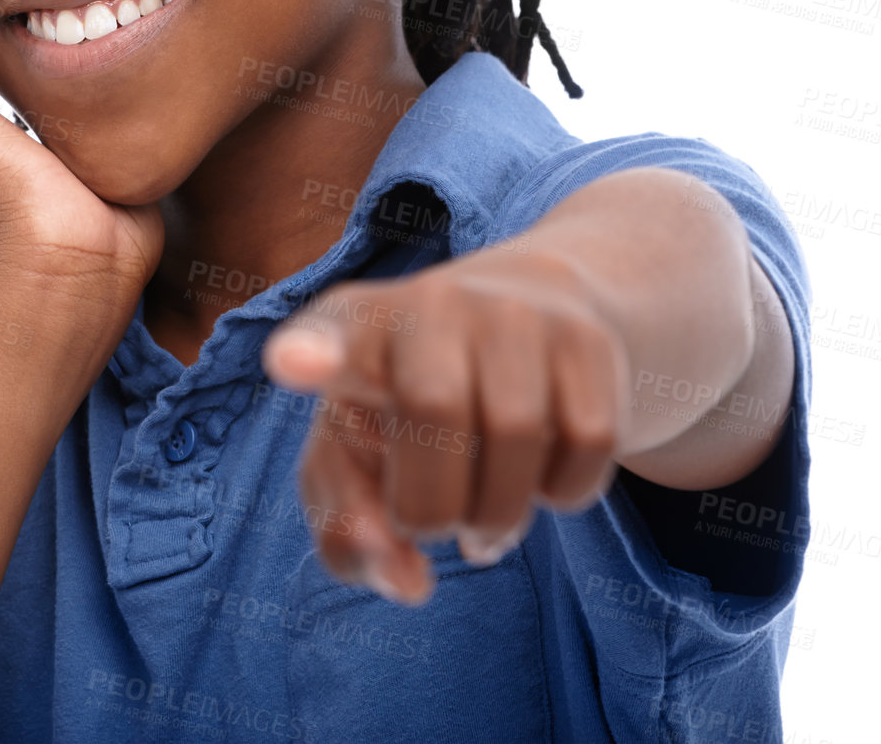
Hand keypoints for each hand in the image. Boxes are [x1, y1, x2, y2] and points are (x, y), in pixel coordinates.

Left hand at [260, 248, 629, 603]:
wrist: (527, 322)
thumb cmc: (407, 408)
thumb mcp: (356, 460)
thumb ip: (350, 531)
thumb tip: (409, 579)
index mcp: (351, 327)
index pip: (325, 331)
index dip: (310, 352)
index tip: (291, 365)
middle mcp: (429, 301)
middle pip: (433, 408)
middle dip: (433, 502)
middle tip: (432, 524)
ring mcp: (512, 310)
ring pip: (518, 431)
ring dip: (500, 512)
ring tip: (484, 516)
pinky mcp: (585, 336)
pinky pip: (589, 441)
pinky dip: (565, 492)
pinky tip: (539, 477)